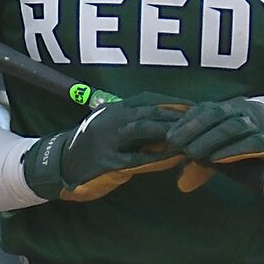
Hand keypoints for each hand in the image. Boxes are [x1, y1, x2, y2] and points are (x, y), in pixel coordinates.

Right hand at [21, 95, 183, 201]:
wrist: (58, 165)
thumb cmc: (91, 147)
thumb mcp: (110, 127)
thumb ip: (134, 123)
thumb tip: (167, 122)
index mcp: (114, 109)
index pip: (150, 99)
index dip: (175, 102)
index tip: (198, 106)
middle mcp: (112, 119)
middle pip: (151, 111)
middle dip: (179, 116)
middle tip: (204, 121)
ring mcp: (108, 140)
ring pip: (144, 129)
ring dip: (170, 132)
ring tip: (193, 137)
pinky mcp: (107, 162)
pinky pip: (136, 158)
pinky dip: (157, 157)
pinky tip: (174, 159)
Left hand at [163, 96, 263, 192]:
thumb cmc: (260, 149)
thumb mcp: (231, 153)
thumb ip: (207, 164)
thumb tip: (181, 182)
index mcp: (235, 108)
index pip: (206, 109)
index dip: (186, 121)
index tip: (168, 136)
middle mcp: (248, 111)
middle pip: (216, 115)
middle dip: (193, 129)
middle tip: (174, 144)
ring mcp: (263, 124)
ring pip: (232, 126)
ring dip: (210, 139)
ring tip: (192, 152)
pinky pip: (252, 142)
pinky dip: (234, 150)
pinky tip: (218, 158)